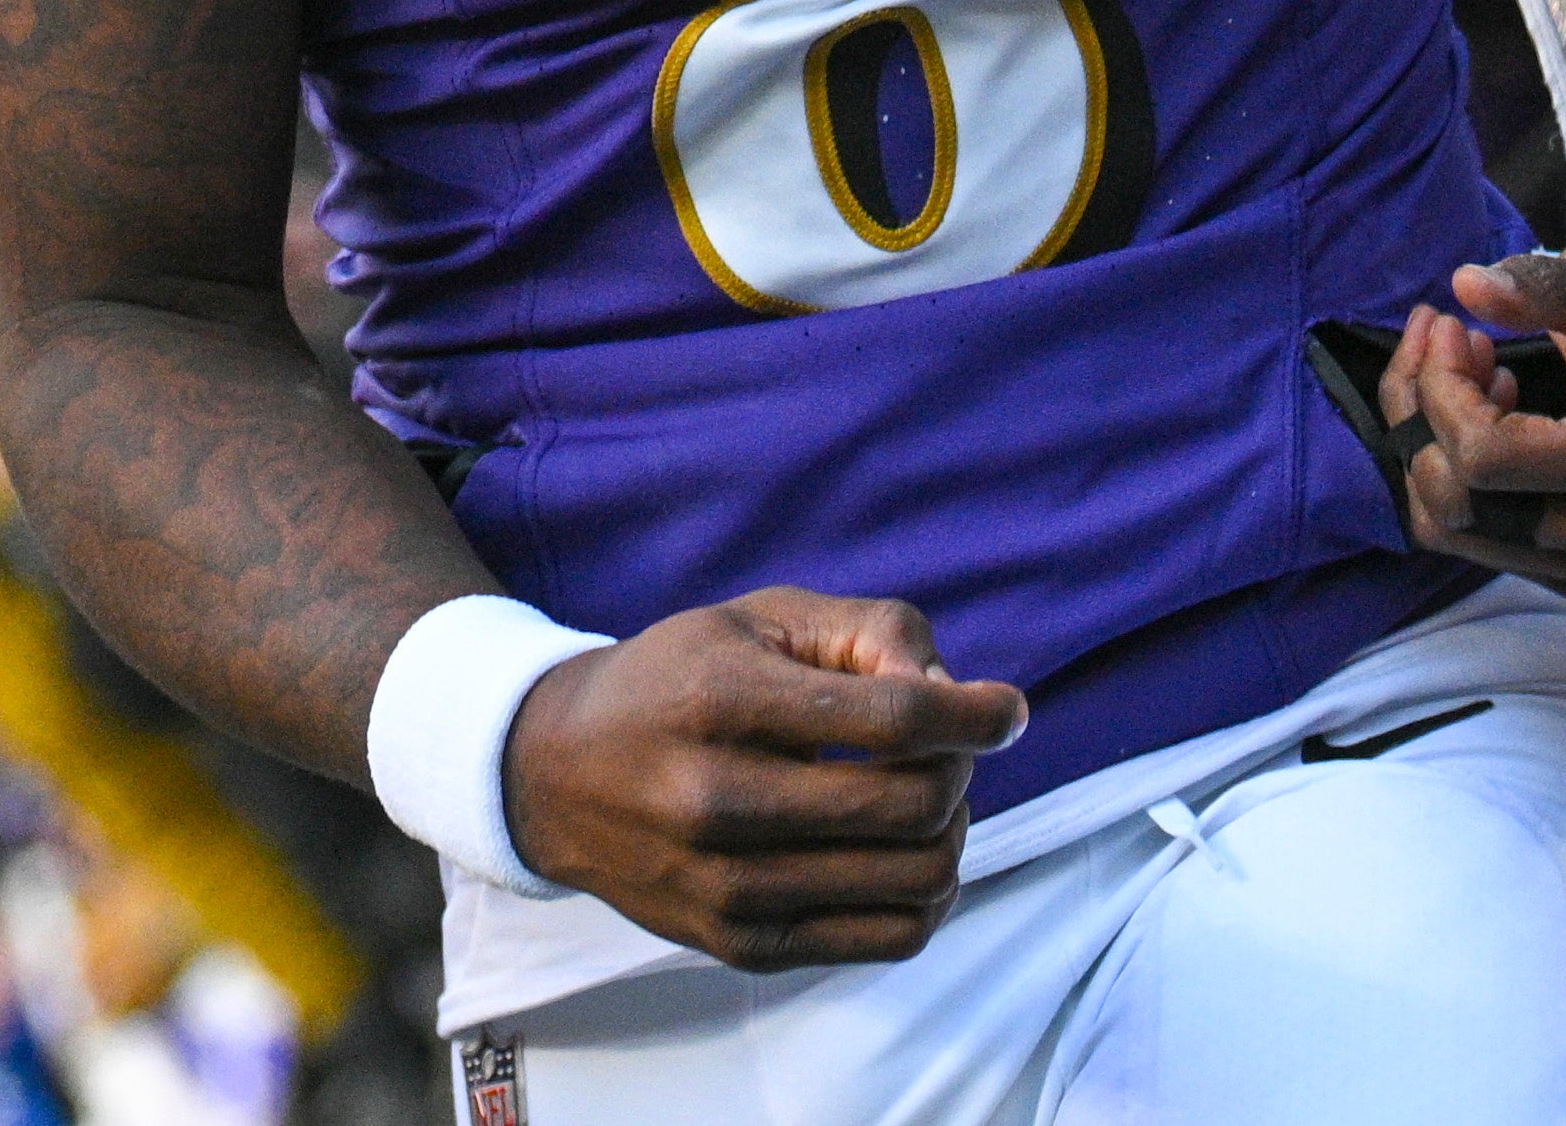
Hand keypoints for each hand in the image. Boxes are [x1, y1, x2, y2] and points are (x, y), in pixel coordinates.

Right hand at [502, 590, 1023, 971]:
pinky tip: (903, 851)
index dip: (976, 715)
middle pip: (915, 805)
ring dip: (950, 831)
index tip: (1008, 710)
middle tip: (942, 747)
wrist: (556, 777)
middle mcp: (719, 802)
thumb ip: (873, 635)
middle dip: (959, 767)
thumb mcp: (765, 620)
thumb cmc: (682, 679)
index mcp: (724, 703)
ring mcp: (727, 888)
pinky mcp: (739, 945)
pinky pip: (887, 939)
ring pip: (917, 880)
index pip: (894, 722)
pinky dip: (926, 895)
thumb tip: (957, 699)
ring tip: (920, 795)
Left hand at [1380, 114, 1565, 597]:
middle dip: (1426, 419)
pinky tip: (1501, 413)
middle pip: (1466, 511)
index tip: (1449, 324)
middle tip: (1448, 338)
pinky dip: (1472, 484)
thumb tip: (1463, 283)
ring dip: (1442, 450)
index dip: (1440, 392)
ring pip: (1468, 537)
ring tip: (1475, 367)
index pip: (1488, 460)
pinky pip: (1497, 547)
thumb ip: (1544, 281)